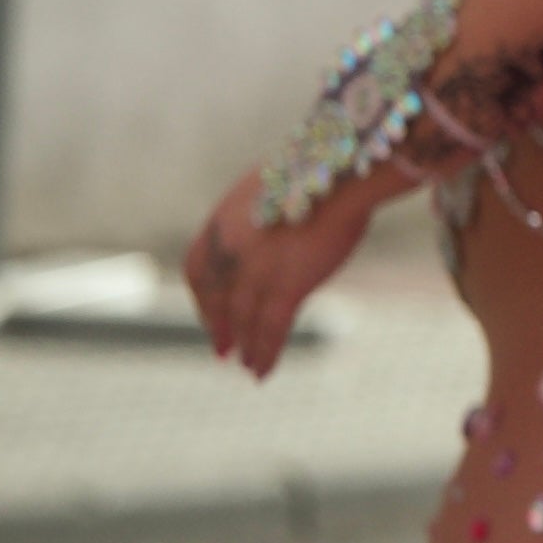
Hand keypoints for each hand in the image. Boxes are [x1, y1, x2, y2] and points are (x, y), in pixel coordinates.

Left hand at [181, 177, 376, 378]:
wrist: (344, 173)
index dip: (203, 299)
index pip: (198, 270)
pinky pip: (271, 329)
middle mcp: (230, 251)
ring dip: (246, 347)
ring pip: (244, 320)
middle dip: (220, 328)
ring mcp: (256, 270)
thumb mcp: (275, 189)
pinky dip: (266, 353)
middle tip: (223, 351)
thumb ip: (262, 215)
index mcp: (221, 222)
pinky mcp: (287, 285)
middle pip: (218, 300)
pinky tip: (264, 371)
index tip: (211, 316)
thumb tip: (275, 227)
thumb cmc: (323, 172)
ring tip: (249, 367)